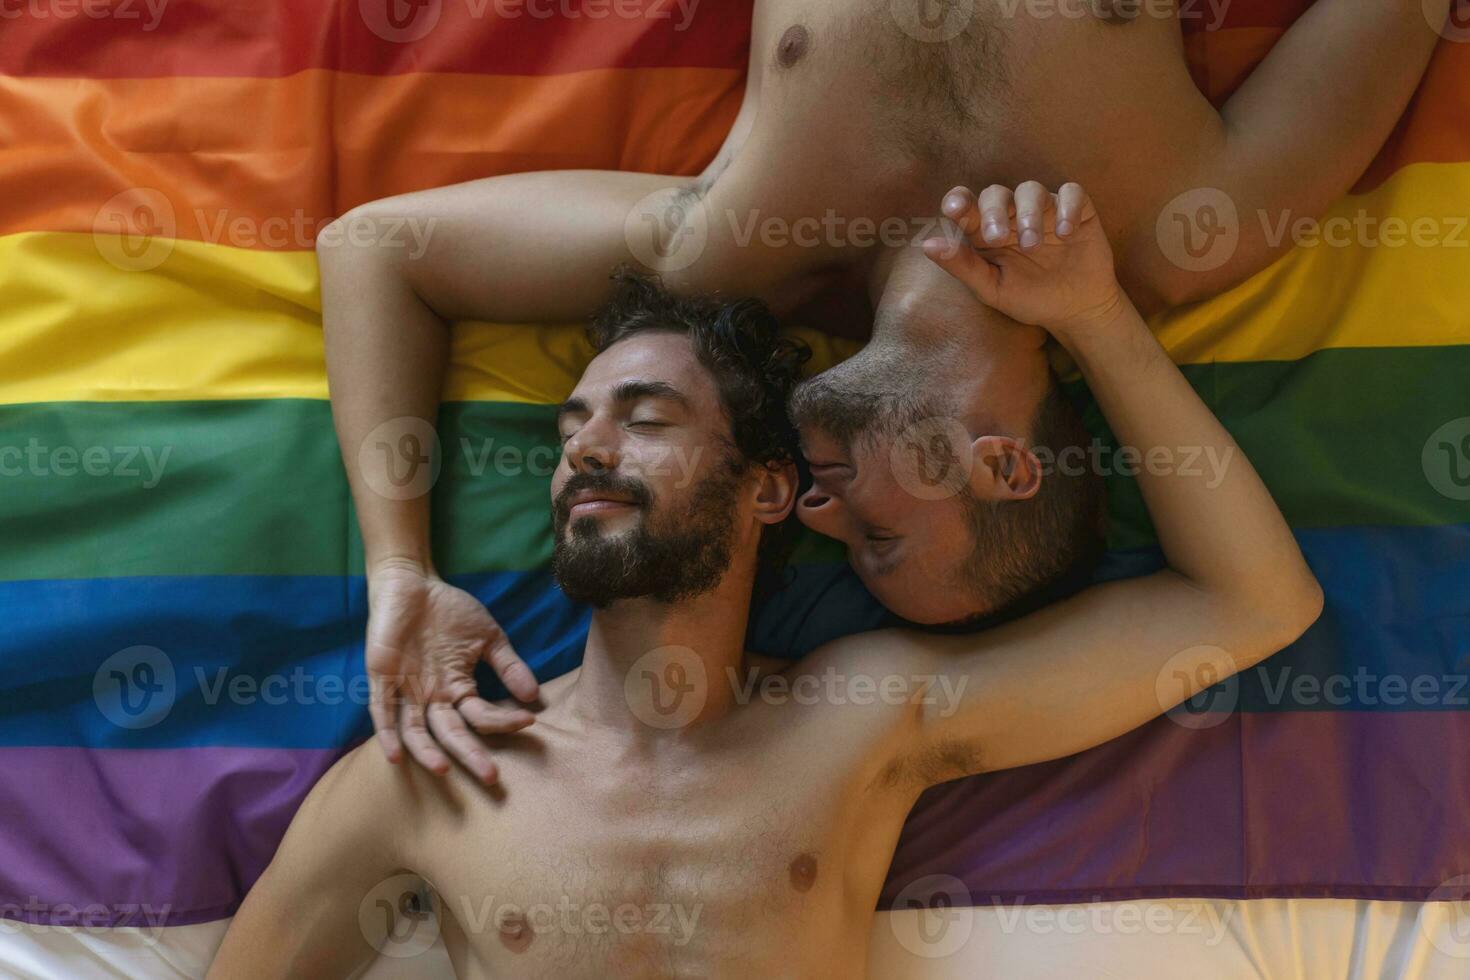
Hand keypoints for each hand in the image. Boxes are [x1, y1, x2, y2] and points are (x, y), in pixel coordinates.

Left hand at [365, 558, 540, 783]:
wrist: (412, 583)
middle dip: (470, 755)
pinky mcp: (381, 677)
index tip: (529, 721)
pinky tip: (395, 754)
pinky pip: (381, 711)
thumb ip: (508, 665)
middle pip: (450, 734)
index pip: (482, 715)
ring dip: (428, 752)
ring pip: (415, 731)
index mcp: (457, 689)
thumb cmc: (449, 610)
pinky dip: (387, 733)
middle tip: (491, 778)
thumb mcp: (487, 636)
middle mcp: (431, 697)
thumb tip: (535, 695)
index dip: (504, 721)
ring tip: (444, 769)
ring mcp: (405, 690)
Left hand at [923, 181, 1126, 339]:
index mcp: (986, 231)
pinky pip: (1071, 193)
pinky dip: (1067, 207)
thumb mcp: (992, 288)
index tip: (954, 208)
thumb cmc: (1028, 298)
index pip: (966, 205)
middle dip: (993, 211)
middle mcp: (1012, 214)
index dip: (959, 201)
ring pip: (1031, 189)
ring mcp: (1045, 209)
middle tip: (997, 238)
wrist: (1075, 310)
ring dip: (1028, 213)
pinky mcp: (1077, 210)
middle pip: (996, 193)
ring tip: (1032, 245)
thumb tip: (927, 245)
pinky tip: (1066, 233)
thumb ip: (962, 266)